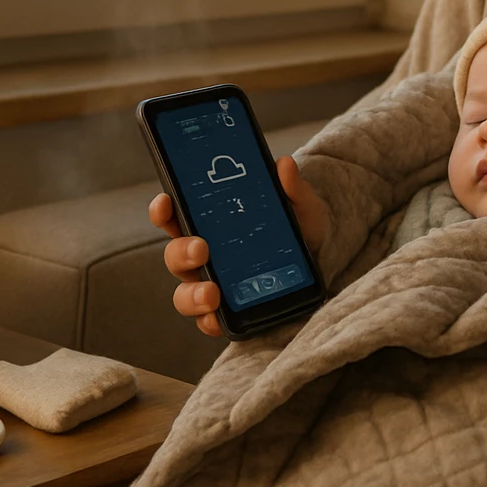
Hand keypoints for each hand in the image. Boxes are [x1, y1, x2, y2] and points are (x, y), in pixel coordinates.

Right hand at [147, 156, 331, 336]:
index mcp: (212, 224)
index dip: (164, 209)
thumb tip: (284, 165)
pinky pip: (208, 321)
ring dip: (192, 293)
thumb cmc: (300, 229)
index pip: (177, 215)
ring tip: (211, 292)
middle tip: (200, 249)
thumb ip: (292, 188)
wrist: (322, 263)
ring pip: (185, 292)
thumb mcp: (300, 206)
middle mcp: (206, 255)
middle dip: (181, 251)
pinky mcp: (228, 311)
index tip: (165, 202)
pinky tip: (218, 318)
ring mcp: (213, 284)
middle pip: (175, 254)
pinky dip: (209, 321)